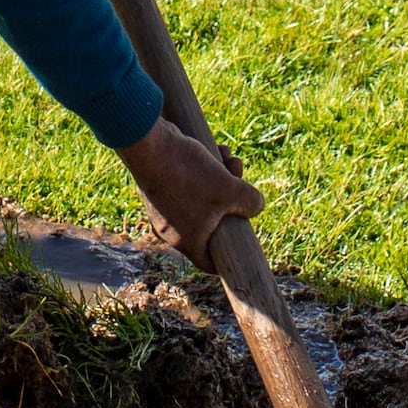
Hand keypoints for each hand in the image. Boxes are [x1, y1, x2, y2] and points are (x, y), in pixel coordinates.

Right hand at [119, 117, 262, 268]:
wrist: (150, 144)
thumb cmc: (189, 174)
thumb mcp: (231, 189)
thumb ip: (250, 203)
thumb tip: (257, 206)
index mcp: (186, 241)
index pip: (209, 262)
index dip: (228, 255)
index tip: (242, 242)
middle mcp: (170, 229)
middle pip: (211, 223)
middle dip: (231, 199)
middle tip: (239, 177)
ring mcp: (163, 208)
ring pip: (201, 199)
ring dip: (220, 179)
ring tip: (228, 157)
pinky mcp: (159, 187)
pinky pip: (187, 186)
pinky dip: (202, 171)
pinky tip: (214, 149)